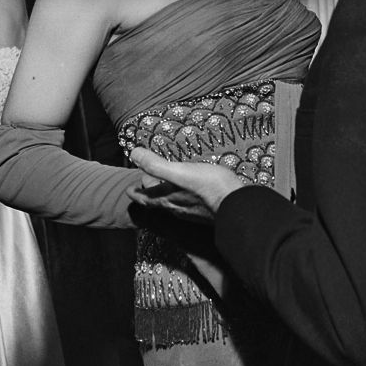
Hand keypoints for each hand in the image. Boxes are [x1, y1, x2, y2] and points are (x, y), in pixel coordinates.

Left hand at [127, 146, 243, 219]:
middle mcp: (178, 208)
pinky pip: (188, 205)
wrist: (236, 205)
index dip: (136, 193)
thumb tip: (134, 153)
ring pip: (173, 204)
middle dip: (151, 193)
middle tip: (146, 183)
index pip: (146, 198)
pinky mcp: (205, 211)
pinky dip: (183, 197)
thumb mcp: (179, 172)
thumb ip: (156, 164)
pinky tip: (190, 193)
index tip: (129, 190)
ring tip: (166, 186)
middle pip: (159, 201)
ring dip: (166, 195)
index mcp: (168, 199)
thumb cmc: (208, 187)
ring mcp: (192, 211)